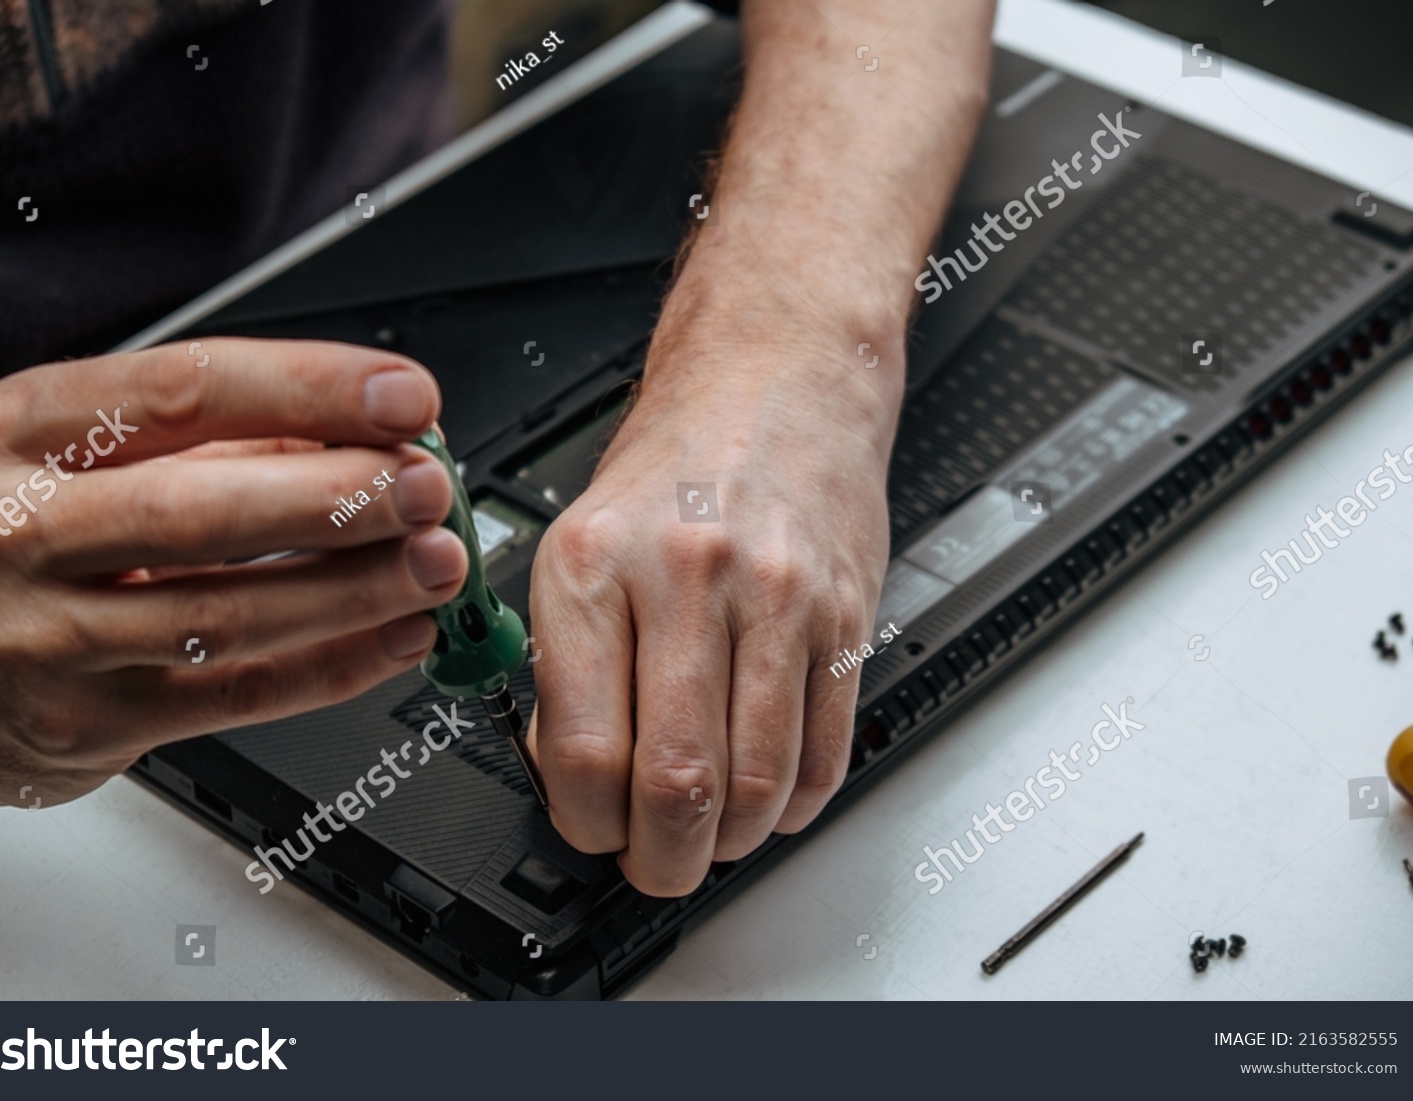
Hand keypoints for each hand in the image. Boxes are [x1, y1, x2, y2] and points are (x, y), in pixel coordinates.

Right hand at [0, 338, 466, 811]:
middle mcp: (18, 533)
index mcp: (22, 434)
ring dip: (354, 589)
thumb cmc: (17, 538)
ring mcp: (46, 639)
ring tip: (436, 563)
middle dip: (339, 498)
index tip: (406, 396)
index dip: (310, 391)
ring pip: (227, 615)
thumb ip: (214, 439)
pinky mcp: (87, 724)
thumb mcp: (76, 455)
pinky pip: (236, 698)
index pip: (184, 393)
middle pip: (202, 510)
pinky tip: (400, 637)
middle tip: (429, 486)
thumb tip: (364, 434)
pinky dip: (334, 667)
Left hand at [528, 319, 898, 895]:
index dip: (585, 824)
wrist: (779, 376)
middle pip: (677, 786)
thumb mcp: (577, 543)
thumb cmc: (675, 464)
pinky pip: (827, 753)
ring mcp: (778, 599)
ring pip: (759, 786)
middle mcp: (686, 579)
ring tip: (713, 829)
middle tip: (656, 861)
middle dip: (662, 860)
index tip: (593, 829)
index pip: (583, 753)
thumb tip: (569, 781)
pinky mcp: (847, 616)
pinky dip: (796, 803)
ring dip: (732, 840)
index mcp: (592, 566)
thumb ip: (566, 663)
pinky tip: (771, 791)